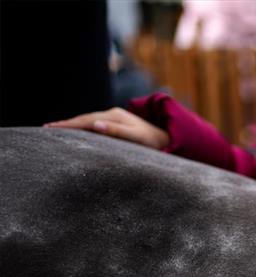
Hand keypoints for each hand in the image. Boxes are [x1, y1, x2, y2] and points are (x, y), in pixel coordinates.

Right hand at [45, 107, 169, 149]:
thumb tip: (95, 125)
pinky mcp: (116, 123)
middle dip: (66, 123)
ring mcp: (114, 117)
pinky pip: (95, 124)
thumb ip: (117, 132)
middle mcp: (113, 114)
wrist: (167, 139)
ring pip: (89, 120)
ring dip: (73, 125)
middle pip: (84, 118)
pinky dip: (82, 127)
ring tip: (55, 129)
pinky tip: (76, 131)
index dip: (69, 125)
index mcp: (115, 116)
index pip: (86, 121)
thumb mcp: (136, 137)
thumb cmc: (153, 142)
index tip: (52, 128)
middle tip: (46, 129)